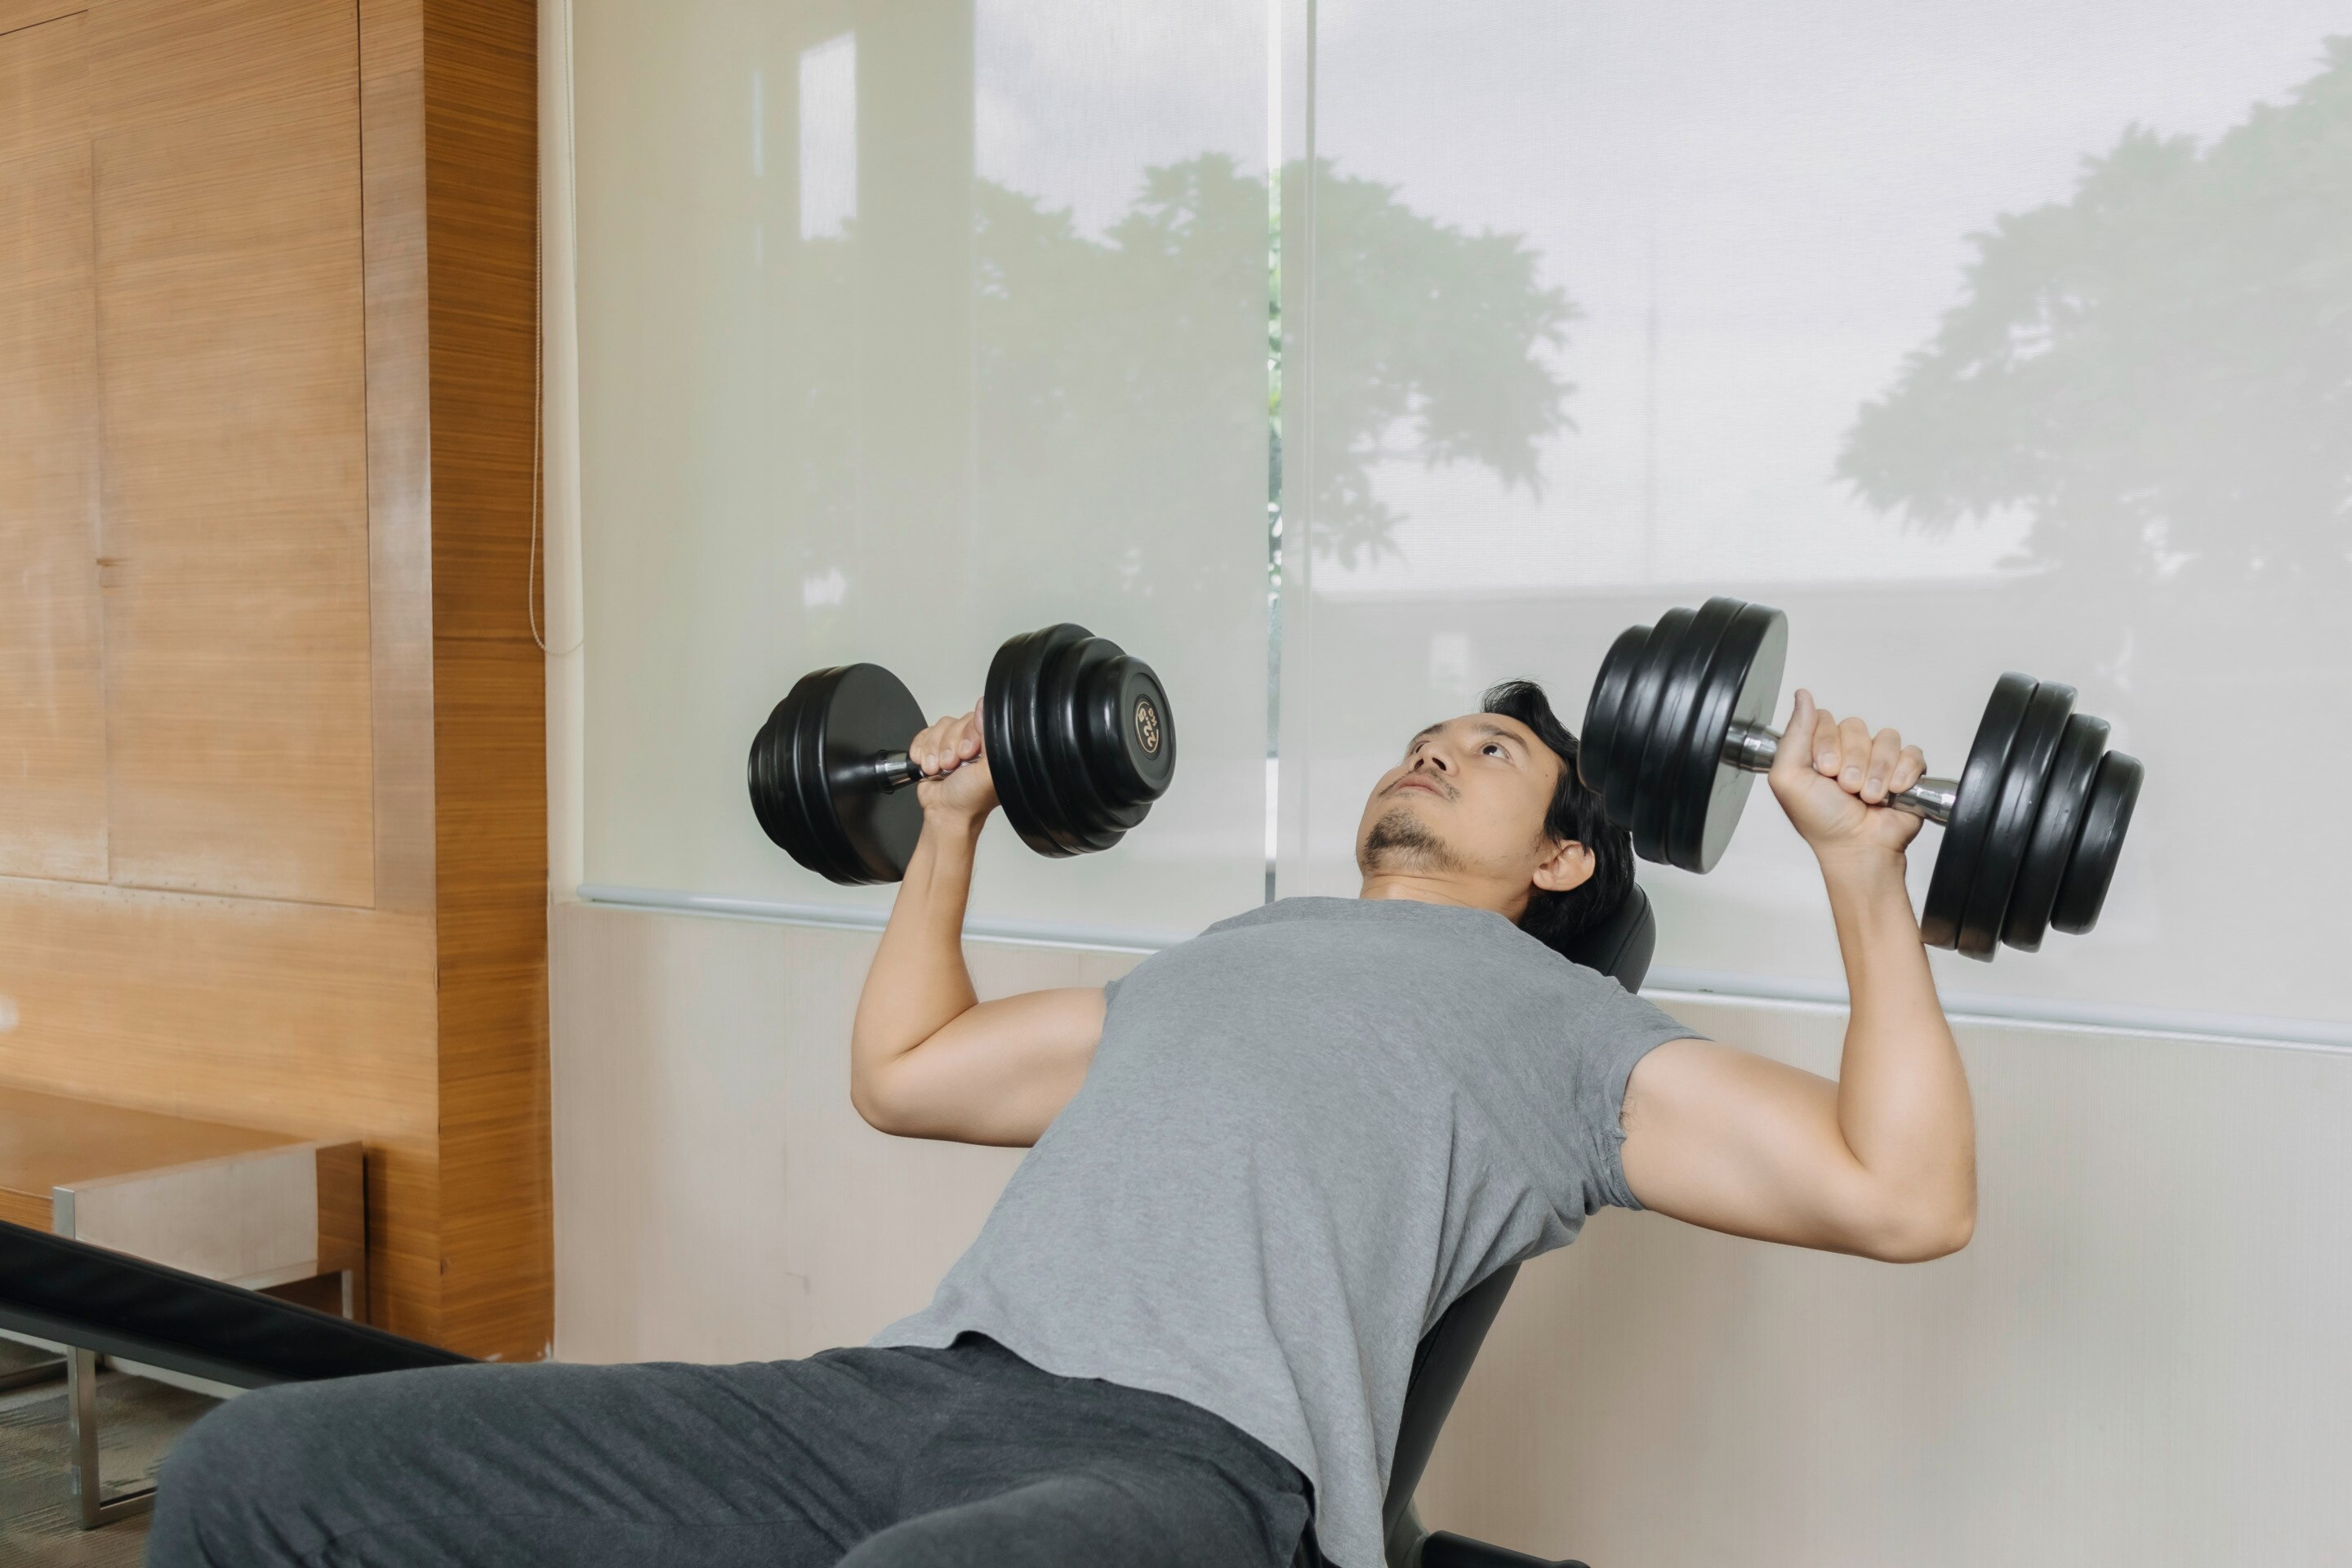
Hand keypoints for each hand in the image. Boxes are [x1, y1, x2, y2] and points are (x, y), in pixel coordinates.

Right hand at [909, 707, 996, 825]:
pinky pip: (923, 735)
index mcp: (989, 745)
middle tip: (951, 766)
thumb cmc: (969, 800)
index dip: (966, 735)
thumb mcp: (987, 772)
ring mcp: (952, 745)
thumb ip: (992, 741)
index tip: (966, 755)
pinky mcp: (933, 748)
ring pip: (937, 729)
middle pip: (954, 723)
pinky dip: (921, 751)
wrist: (945, 814)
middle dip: (948, 747)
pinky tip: (927, 766)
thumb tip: (985, 709)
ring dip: (933, 752)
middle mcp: (972, 743)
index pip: (975, 719)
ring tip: (938, 770)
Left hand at [1768, 689, 1927, 861]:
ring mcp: (1879, 760)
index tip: (1824, 769)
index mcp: (1819, 750)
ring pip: (1885, 738)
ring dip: (1876, 772)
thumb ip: (1792, 735)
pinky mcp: (1906, 770)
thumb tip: (1803, 696)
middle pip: (1855, 726)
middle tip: (1846, 788)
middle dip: (1852, 761)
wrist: (1857, 848)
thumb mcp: (1788, 779)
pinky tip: (1893, 793)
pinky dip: (1902, 774)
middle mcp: (1849, 751)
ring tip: (1868, 797)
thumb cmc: (1821, 821)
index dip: (1826, 742)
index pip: (1824, 719)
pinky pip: (1911, 753)